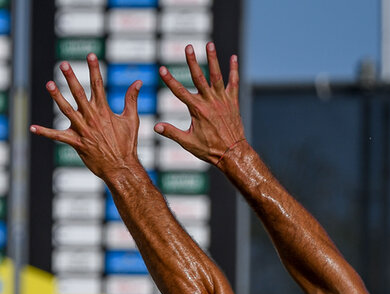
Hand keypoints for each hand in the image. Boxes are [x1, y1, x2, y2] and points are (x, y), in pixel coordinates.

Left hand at [29, 54, 142, 179]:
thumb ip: (131, 99)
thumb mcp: (131, 119)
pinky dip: (44, 132)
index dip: (94, 69)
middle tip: (63, 64)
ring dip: (57, 96)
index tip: (90, 55)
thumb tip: (138, 82)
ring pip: (66, 110)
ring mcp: (83, 130)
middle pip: (79, 93)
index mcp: (105, 110)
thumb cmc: (127, 144)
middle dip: (71, 77)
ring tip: (49, 84)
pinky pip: (57, 136)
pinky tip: (32, 127)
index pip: (99, 84)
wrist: (121, 167)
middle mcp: (92, 117)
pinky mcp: (76, 143)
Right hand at [156, 43, 245, 165]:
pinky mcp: (233, 101)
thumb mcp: (187, 142)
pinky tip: (233, 57)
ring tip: (209, 44)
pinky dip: (234, 70)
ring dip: (213, 59)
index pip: (179, 92)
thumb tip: (155, 127)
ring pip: (217, 75)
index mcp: (197, 110)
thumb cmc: (209, 149)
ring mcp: (222, 100)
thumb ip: (171, 132)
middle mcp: (210, 101)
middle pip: (199, 77)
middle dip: (192, 61)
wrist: (232, 153)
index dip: (169, 80)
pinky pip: (234, 82)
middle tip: (188, 47)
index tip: (162, 69)